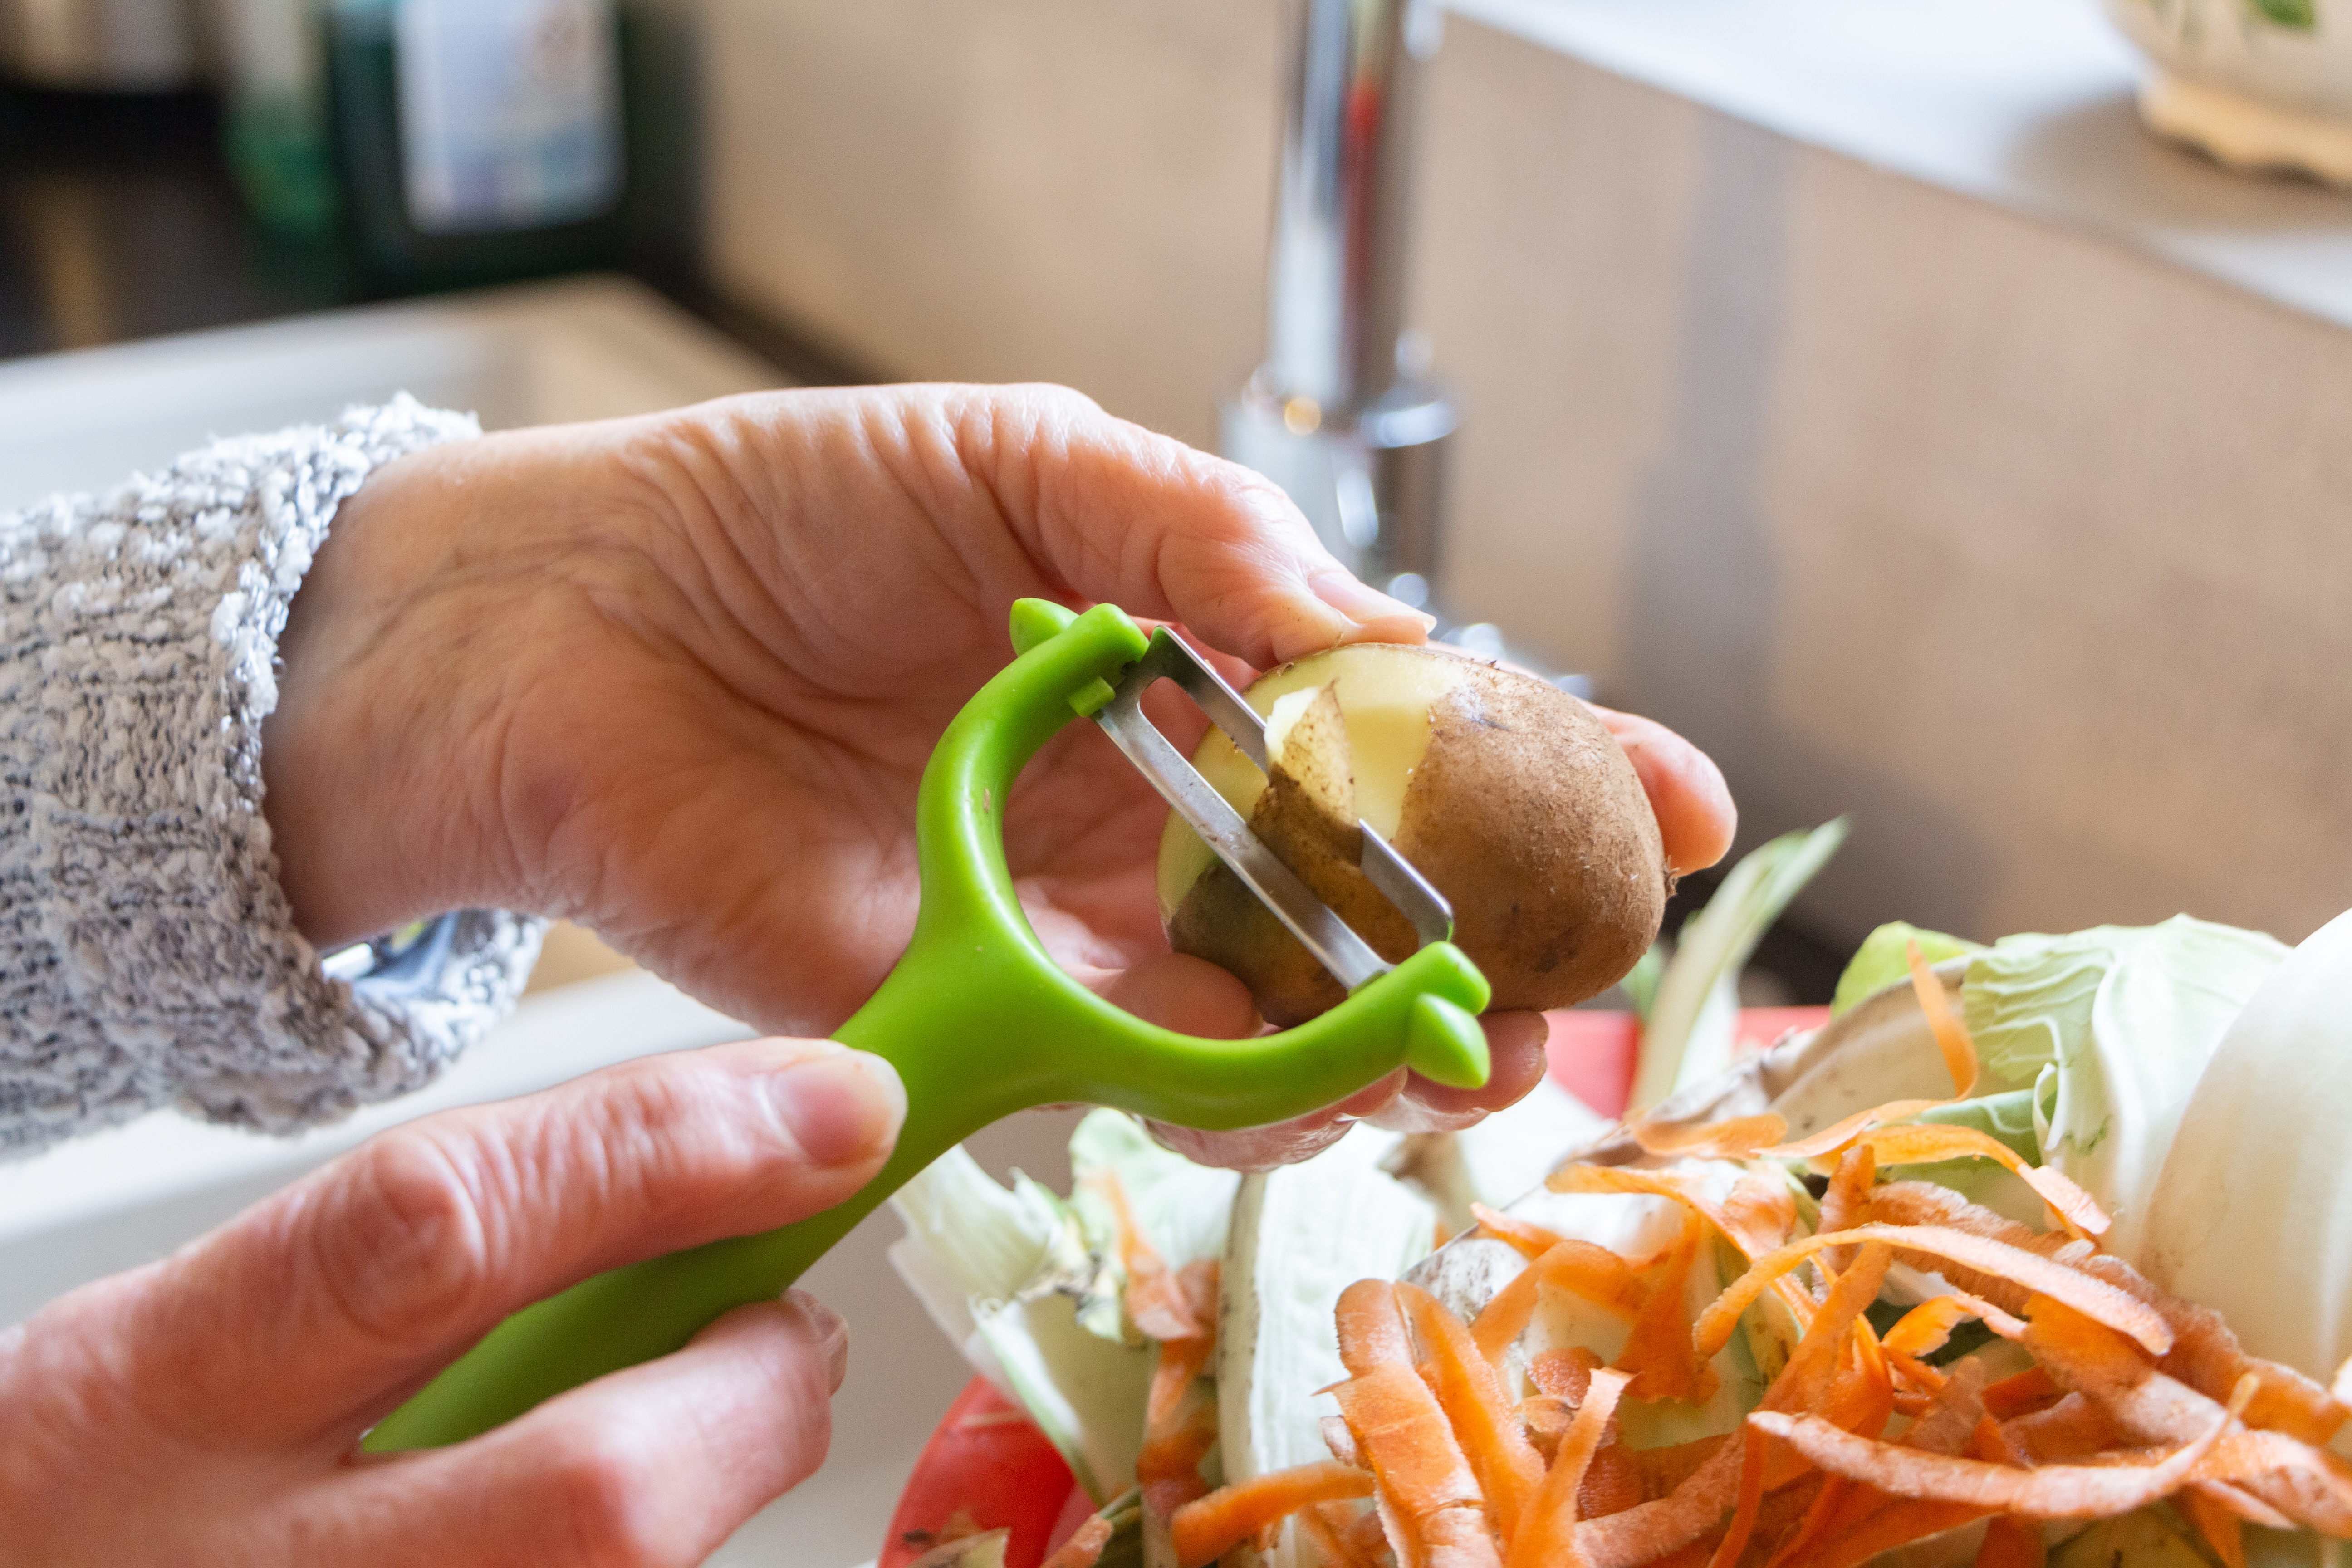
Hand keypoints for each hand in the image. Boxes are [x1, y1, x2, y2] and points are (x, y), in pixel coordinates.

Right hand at [0, 1039, 904, 1567]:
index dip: (668, 1155)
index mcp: (178, 1388)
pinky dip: (636, 1553)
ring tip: (696, 1432)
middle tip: (793, 1336)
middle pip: (600, 1497)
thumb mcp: (210, 1329)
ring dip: (712, 1498)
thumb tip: (714, 1170)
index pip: (448, 1232)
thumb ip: (436, 1259)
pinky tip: (595, 1528)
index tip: (834, 1107)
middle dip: (755, 1397)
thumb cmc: (123, 1479)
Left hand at [262, 384, 1732, 1166]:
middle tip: (1585, 958)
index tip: (1676, 805)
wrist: (575, 627)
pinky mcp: (996, 1010)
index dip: (1557, 765)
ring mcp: (1093, 919)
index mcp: (1198, 662)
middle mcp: (1166, 806)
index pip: (1415, 722)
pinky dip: (1248, 1091)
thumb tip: (1378, 634)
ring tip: (1463, 1046)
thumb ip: (1207, 541)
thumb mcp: (1025, 463)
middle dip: (1508, 933)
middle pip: (1385, 893)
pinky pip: (1153, 1078)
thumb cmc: (789, 511)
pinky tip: (1307, 1080)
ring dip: (1395, 1040)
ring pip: (1293, 1013)